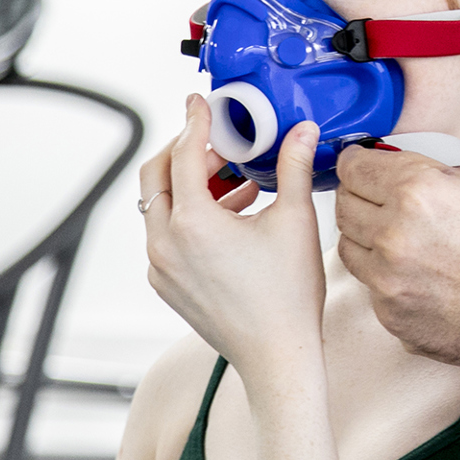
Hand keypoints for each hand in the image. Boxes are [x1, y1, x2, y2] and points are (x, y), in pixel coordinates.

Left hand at [141, 96, 326, 385]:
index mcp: (193, 222)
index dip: (195, 122)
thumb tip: (303, 132)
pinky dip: (188, 215)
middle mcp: (165, 243)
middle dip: (184, 149)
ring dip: (189, 184)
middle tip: (215, 138)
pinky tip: (229, 216)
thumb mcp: (295, 221)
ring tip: (234, 179)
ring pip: (160, 206)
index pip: (184, 153)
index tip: (200, 103)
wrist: (277, 355)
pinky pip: (166, 234)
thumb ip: (294, 168)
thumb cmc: (287, 297)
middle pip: (156, 175)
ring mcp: (161, 266)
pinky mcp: (166, 283)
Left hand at [334, 148, 459, 371]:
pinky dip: (389, 280)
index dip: (358, 163)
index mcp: (418, 190)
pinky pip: (373, 290)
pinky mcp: (394, 319)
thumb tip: (403, 167)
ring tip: (402, 240)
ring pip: (350, 250)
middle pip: (345, 207)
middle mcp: (394, 234)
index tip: (362, 165)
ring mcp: (389, 282)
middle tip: (380, 198)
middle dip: (361, 198)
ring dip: (369, 240)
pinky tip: (422, 277)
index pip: (354, 167)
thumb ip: (437, 173)